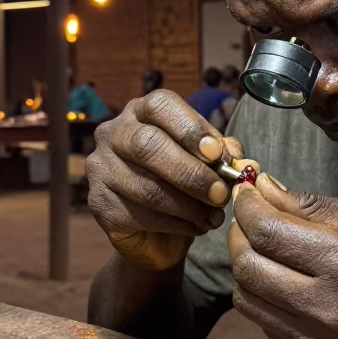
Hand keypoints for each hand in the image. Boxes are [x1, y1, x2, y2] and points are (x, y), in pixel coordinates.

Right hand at [87, 89, 256, 271]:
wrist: (155, 233)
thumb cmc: (182, 185)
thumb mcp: (206, 163)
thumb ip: (222, 153)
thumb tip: (238, 156)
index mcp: (141, 112)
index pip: (160, 105)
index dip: (190, 128)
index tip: (217, 154)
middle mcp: (114, 133)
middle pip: (148, 145)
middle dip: (192, 173)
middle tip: (221, 194)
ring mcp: (101, 168)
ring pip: (147, 187)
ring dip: (189, 206)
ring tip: (214, 217)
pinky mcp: (99, 204)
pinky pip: (141, 215)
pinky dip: (177, 224)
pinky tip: (196, 228)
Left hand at [228, 176, 337, 338]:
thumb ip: (312, 205)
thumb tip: (262, 188)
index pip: (266, 231)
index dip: (247, 207)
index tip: (247, 193)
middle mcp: (328, 308)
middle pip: (247, 267)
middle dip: (240, 235)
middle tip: (251, 219)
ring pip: (247, 299)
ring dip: (247, 267)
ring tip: (266, 249)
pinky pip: (266, 325)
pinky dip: (266, 298)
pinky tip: (287, 282)